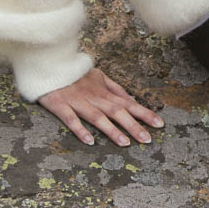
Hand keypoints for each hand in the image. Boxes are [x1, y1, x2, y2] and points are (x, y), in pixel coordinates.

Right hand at [38, 67, 164, 147]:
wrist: (48, 63)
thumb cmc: (74, 73)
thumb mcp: (98, 76)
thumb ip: (115, 89)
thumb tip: (132, 101)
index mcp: (104, 91)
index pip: (129, 103)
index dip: (145, 113)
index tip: (160, 124)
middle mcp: (94, 97)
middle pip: (117, 112)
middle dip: (134, 125)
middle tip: (148, 140)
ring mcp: (77, 102)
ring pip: (97, 117)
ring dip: (112, 130)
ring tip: (125, 143)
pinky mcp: (60, 105)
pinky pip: (71, 119)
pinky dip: (80, 130)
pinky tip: (89, 141)